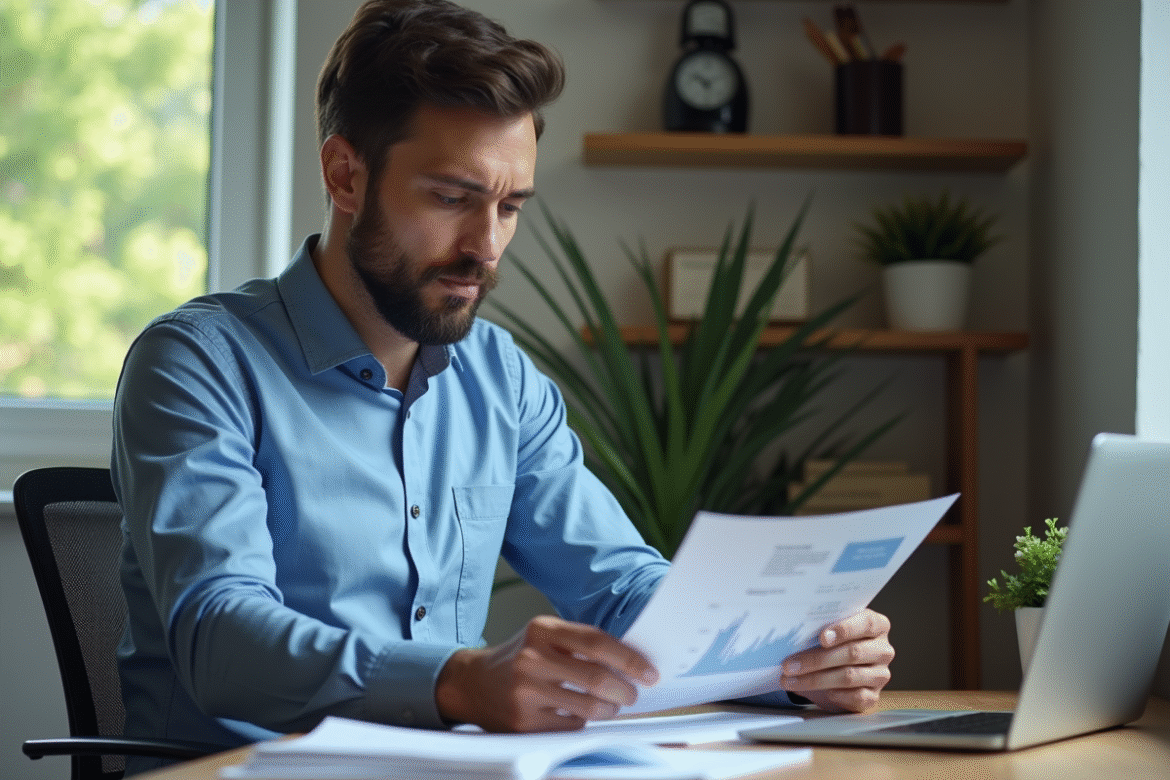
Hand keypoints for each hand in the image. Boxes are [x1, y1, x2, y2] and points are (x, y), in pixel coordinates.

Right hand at [435, 615, 658, 731]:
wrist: (473, 683)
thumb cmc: (519, 657)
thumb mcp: (545, 636)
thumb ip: (580, 642)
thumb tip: (631, 659)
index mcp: (542, 630)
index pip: (597, 642)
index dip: (630, 659)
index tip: (649, 672)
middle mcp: (532, 658)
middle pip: (597, 678)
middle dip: (625, 690)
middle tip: (632, 694)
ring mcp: (525, 692)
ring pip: (588, 707)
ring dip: (609, 709)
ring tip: (610, 705)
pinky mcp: (523, 722)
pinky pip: (571, 725)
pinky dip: (583, 721)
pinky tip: (577, 712)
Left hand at [779, 609, 892, 712]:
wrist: (837, 667)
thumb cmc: (833, 642)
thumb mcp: (829, 629)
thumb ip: (820, 628)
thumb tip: (794, 635)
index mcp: (877, 625)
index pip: (867, 623)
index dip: (844, 630)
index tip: (822, 637)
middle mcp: (883, 650)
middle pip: (853, 653)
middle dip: (817, 659)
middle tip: (790, 664)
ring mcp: (880, 674)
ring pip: (849, 677)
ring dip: (815, 679)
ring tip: (791, 680)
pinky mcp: (874, 696)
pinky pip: (855, 697)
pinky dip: (833, 695)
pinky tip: (816, 692)